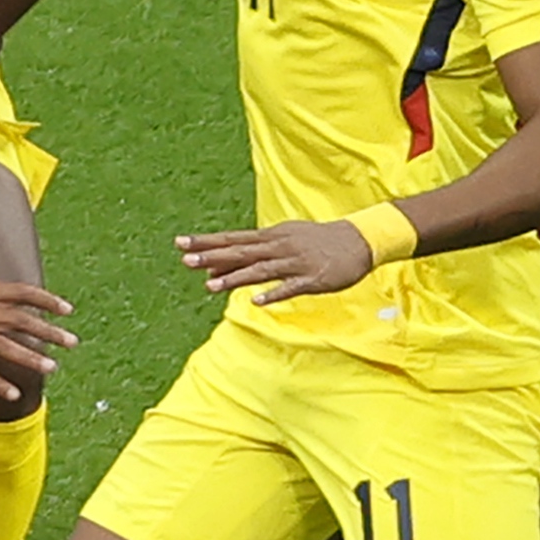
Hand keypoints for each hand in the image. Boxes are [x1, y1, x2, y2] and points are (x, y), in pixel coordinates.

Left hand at [177, 220, 372, 305]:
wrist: (358, 240)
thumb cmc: (316, 242)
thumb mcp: (283, 240)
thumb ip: (253, 254)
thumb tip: (220, 266)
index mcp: (270, 238)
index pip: (232, 239)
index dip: (207, 242)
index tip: (180, 243)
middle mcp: (278, 247)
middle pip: (240, 251)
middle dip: (212, 256)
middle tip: (185, 259)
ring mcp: (295, 262)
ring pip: (260, 270)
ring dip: (235, 277)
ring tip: (211, 285)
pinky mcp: (312, 278)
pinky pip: (290, 288)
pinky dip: (273, 294)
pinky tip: (257, 302)